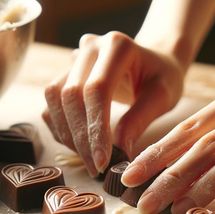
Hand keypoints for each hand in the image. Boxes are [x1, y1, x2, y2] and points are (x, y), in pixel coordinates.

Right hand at [42, 31, 184, 176]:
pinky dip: (61, 127)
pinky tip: (80, 145)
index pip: (97, 89)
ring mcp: (74, 58)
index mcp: (118, 45)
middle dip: (80, 137)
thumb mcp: (162, 96)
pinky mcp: (66, 73)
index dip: (95, 128)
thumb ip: (139, 120)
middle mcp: (91, 46)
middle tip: (96, 168)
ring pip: (55, 98)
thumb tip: (117, 152)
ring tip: (89, 158)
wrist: (153, 60)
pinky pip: (52, 102)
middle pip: (71, 94)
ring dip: (67, 133)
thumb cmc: (162, 76)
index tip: (102, 161)